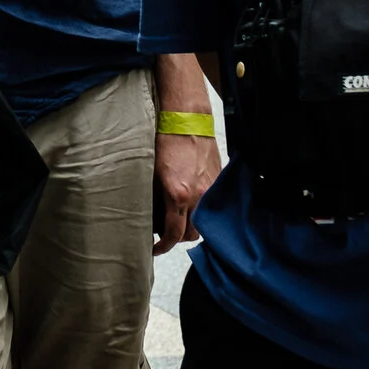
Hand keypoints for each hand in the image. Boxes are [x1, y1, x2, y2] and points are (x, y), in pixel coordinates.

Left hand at [153, 129, 219, 253]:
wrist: (187, 120)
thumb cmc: (165, 141)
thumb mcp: (151, 173)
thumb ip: (153, 198)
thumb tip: (149, 216)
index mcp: (177, 195)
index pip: (173, 234)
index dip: (163, 246)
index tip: (155, 248)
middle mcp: (197, 196)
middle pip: (191, 233)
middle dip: (177, 237)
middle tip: (164, 231)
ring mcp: (210, 190)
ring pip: (203, 222)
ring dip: (191, 225)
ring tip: (177, 217)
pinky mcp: (218, 182)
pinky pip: (211, 206)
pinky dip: (202, 210)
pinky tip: (191, 203)